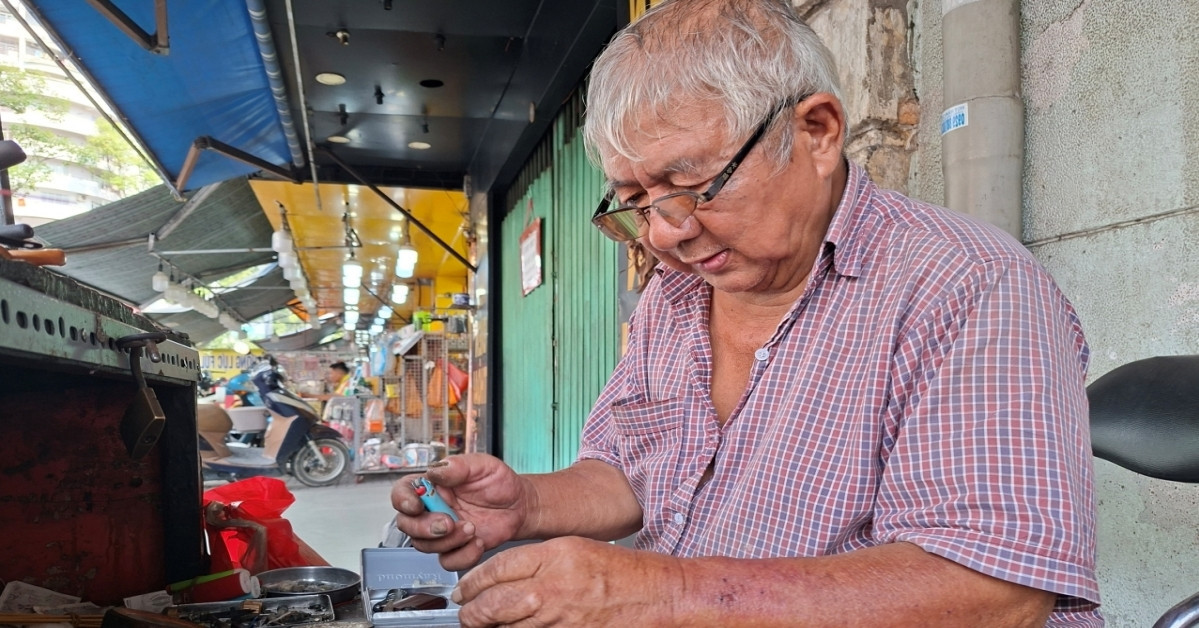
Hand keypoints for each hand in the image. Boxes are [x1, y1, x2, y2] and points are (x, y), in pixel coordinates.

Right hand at [391, 453, 528, 570]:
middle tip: (447, 523)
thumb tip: (434, 471)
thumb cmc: (498, 483)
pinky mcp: (456, 549)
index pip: (402, 492)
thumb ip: (457, 466)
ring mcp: (442, 532)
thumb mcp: (482, 465)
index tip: (415, 505)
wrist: (520, 505)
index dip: (402, 500)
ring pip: (424, 546)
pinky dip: (462, 556)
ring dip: (447, 541)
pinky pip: (447, 561)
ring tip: (472, 528)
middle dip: (424, 528)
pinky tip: (479, 542)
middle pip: (407, 525)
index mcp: (432, 487)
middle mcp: (432, 510)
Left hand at [452, 537, 680, 626]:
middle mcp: (552, 587)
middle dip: (471, 611)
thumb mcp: (576, 549)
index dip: (473, 581)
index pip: (497, 568)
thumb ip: (538, 560)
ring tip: (483, 623)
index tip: (464, 588)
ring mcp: (559, 617)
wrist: (656, 595)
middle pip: (493, 602)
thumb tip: (504, 576)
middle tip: (465, 612)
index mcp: (554, 556)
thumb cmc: (623, 572)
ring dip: (490, 626)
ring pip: (506, 626)